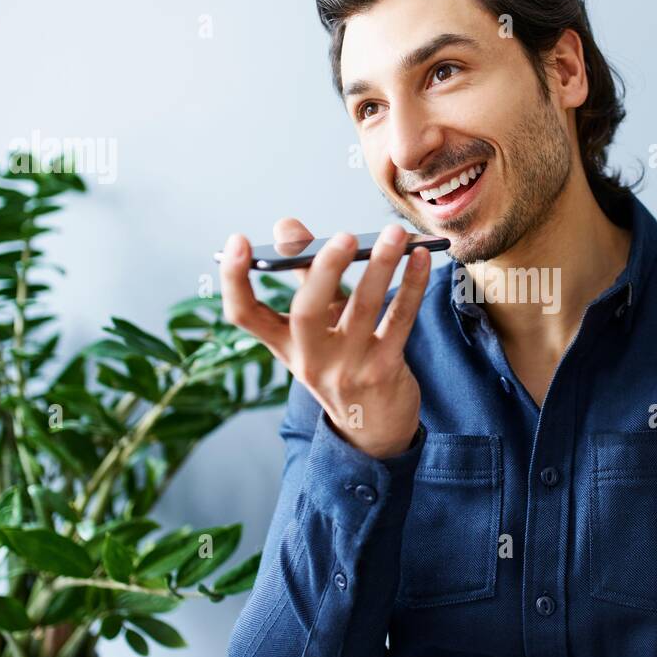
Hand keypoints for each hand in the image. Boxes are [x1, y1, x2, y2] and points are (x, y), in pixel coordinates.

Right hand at [219, 220, 430, 458]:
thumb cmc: (342, 362)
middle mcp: (310, 359)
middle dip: (324, 270)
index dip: (235, 279)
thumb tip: (286, 226)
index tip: (237, 241)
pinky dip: (412, 286)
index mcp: (284, 345)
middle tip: (344, 237)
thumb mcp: (317, 328)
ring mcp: (347, 368)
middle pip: (305, 312)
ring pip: (362, 310)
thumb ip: (305, 276)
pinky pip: (399, 321)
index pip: (244, 315)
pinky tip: (422, 259)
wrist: (372, 429)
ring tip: (395, 235)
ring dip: (381, 267)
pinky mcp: (384, 370)